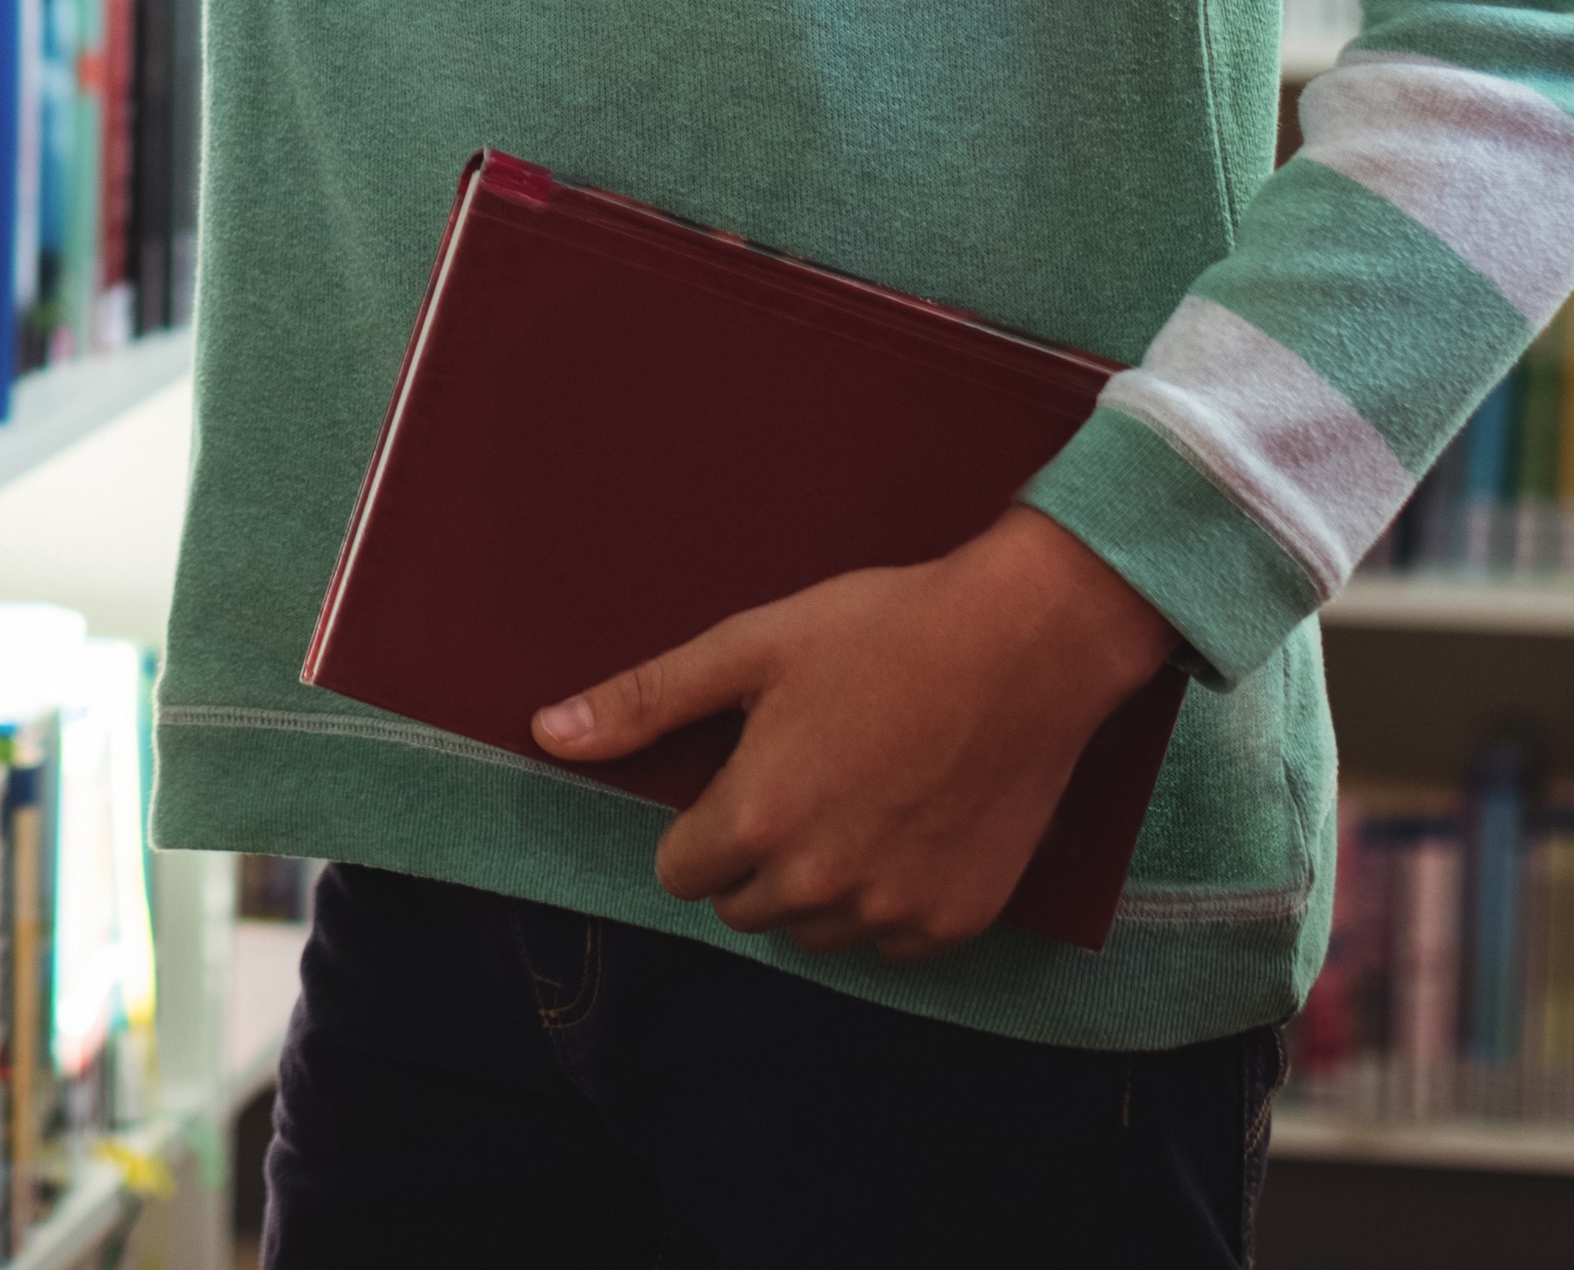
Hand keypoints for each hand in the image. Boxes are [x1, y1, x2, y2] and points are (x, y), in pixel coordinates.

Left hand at [536, 507, 1177, 963]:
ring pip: (813, 933)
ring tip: (859, 797)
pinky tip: (911, 826)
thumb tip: (547, 734)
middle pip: (742, 907)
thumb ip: (645, 702)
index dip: (702, 822)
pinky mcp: (955, 923)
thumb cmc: (883, 630)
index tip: (744, 773)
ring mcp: (891, 912)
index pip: (679, 872)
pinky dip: (888, 901)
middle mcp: (819, 884)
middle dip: (754, 855)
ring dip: (818, 885)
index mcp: (757, 820)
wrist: (1026, 644)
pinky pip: (889, 942)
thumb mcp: (751, 647)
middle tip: (806, 775)